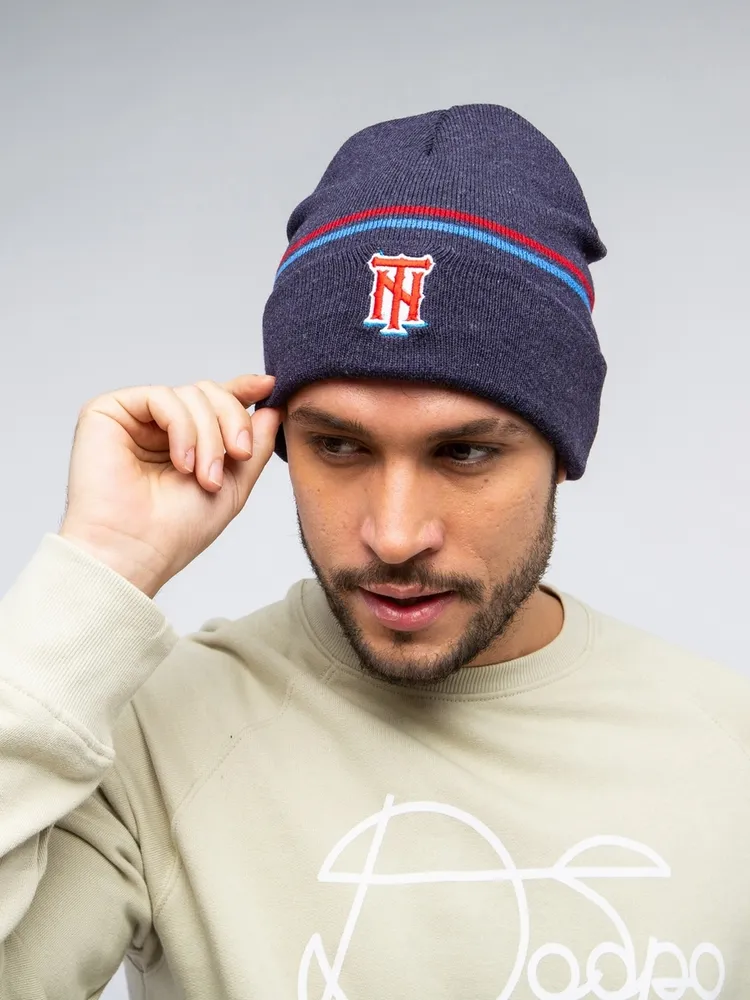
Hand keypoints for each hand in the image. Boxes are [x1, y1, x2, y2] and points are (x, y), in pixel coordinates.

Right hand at [58, 374, 281, 596]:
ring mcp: (133, 418)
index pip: (214, 401)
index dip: (241, 389)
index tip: (268, 386)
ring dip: (209, 436)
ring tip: (204, 476)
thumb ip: (254, 446)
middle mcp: (157, 426)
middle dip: (232, 422)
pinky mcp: (107, 412)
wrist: (135, 552)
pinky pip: (162, 397)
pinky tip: (182, 463)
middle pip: (208, 392)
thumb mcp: (234, 485)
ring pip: (190, 394)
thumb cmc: (176, 531)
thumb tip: (271, 407)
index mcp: (184, 441)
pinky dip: (183, 428)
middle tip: (240, 456)